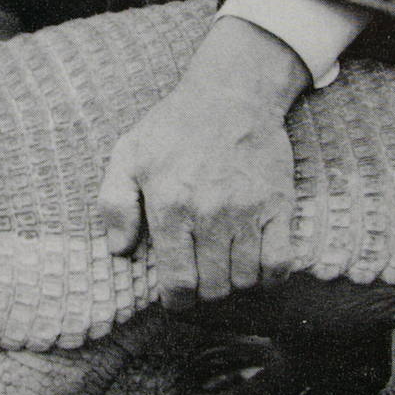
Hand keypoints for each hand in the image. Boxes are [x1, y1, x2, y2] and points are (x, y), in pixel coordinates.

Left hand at [96, 17, 308, 308]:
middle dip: (204, 292)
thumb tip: (119, 250)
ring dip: (234, 283)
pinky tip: (256, 265)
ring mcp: (248, 211)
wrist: (231, 93)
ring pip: (245, 279)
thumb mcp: (128, 154)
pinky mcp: (278, 205)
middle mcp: (210, 213)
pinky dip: (269, 275)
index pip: (178, 282)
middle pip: (213, 287)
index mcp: (171, 206)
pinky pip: (280, 262)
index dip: (176, 301)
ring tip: (224, 267)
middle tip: (200, 278)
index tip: (176, 297)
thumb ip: (114, 203)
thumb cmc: (174, 126)